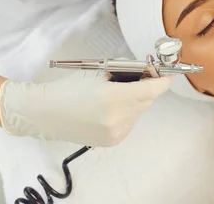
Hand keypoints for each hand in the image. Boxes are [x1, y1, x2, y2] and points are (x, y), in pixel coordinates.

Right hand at [0, 70, 171, 146]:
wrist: (46, 114)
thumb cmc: (70, 88)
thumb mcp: (99, 73)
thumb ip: (126, 73)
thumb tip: (147, 72)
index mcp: (114, 97)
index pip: (152, 90)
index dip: (162, 81)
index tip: (168, 75)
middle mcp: (117, 118)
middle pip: (147, 101)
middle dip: (147, 88)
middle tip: (142, 78)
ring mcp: (116, 132)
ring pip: (139, 112)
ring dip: (135, 102)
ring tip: (117, 94)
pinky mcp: (113, 141)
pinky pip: (129, 123)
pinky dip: (126, 114)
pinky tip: (110, 109)